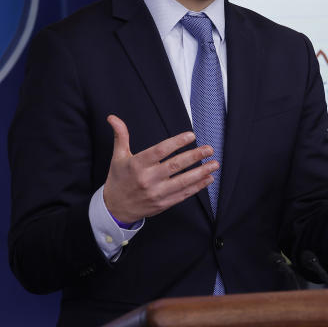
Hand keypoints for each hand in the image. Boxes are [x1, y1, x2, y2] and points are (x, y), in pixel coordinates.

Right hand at [102, 114, 217, 222]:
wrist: (115, 208)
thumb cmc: (118, 180)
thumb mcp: (118, 157)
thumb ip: (121, 136)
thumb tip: (113, 118)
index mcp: (137, 165)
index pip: (160, 151)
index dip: (177, 142)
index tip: (191, 136)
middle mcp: (147, 179)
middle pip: (175, 166)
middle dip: (194, 156)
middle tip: (209, 149)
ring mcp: (156, 193)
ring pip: (182, 182)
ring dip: (201, 172)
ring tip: (214, 164)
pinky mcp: (163, 203)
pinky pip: (183, 194)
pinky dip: (197, 187)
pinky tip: (208, 179)